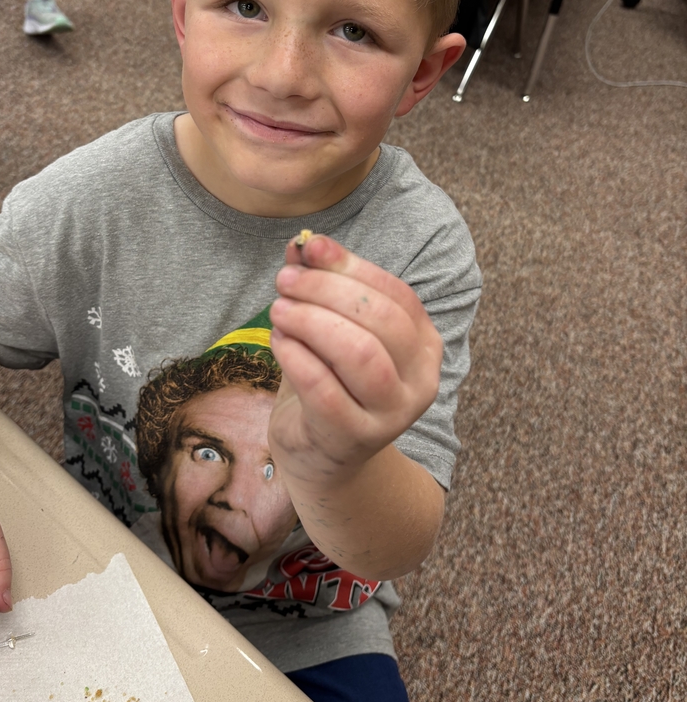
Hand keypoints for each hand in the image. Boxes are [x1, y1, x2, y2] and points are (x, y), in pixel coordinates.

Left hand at [268, 234, 442, 489]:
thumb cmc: (330, 383)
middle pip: (380, 320)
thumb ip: (322, 286)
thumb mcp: (330, 329)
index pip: (396, 294)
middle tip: (285, 280)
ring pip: (360, 353)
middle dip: (327, 291)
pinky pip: (325, 390)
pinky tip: (278, 342)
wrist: (323, 457)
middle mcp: (419, 380)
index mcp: (423, 345)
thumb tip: (301, 244)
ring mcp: (390, 414)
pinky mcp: (353, 437)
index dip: (351, 266)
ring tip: (279, 309)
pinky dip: (297, 357)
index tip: (310, 247)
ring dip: (312, 321)